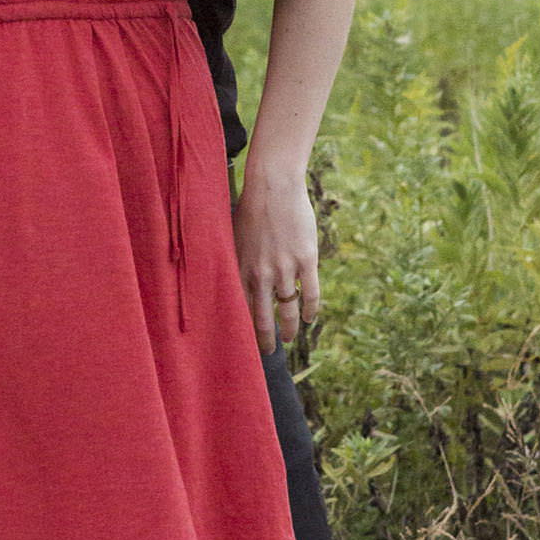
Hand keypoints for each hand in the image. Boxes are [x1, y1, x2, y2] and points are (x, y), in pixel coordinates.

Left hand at [233, 163, 319, 353]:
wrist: (273, 187)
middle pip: (263, 317)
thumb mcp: (233, 238)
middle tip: (268, 352)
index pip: (241, 309)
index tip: (244, 343)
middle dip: (266, 339)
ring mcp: (285, 269)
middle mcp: (261, 274)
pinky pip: (310, 293)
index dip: (243, 329)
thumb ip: (235, 262)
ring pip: (289, 309)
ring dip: (290, 328)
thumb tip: (227, 281)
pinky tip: (310, 319)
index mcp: (241, 269)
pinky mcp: (306, 260)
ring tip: (290, 338)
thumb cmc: (250, 209)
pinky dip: (311, 310)